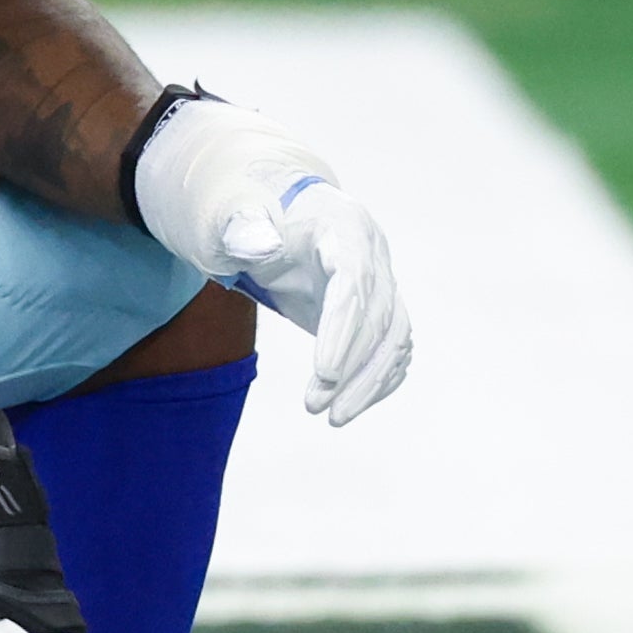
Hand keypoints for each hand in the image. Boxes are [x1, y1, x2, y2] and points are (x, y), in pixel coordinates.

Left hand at [129, 94, 412, 422]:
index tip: (322, 373)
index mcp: (345, 227)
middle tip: (316, 407)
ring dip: (370, 383)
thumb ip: (241, 225)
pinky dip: (379, 380)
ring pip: (396, 338)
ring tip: (334, 418)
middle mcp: (374, 254)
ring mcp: (383, 281)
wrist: (280, 214)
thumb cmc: (255, 216)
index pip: (354, 282)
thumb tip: (259, 243)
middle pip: (380, 317)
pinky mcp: (382, 308)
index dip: (342, 329)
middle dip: (352, 368)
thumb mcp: (236, 215)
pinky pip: (393, 349)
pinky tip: (351, 405)